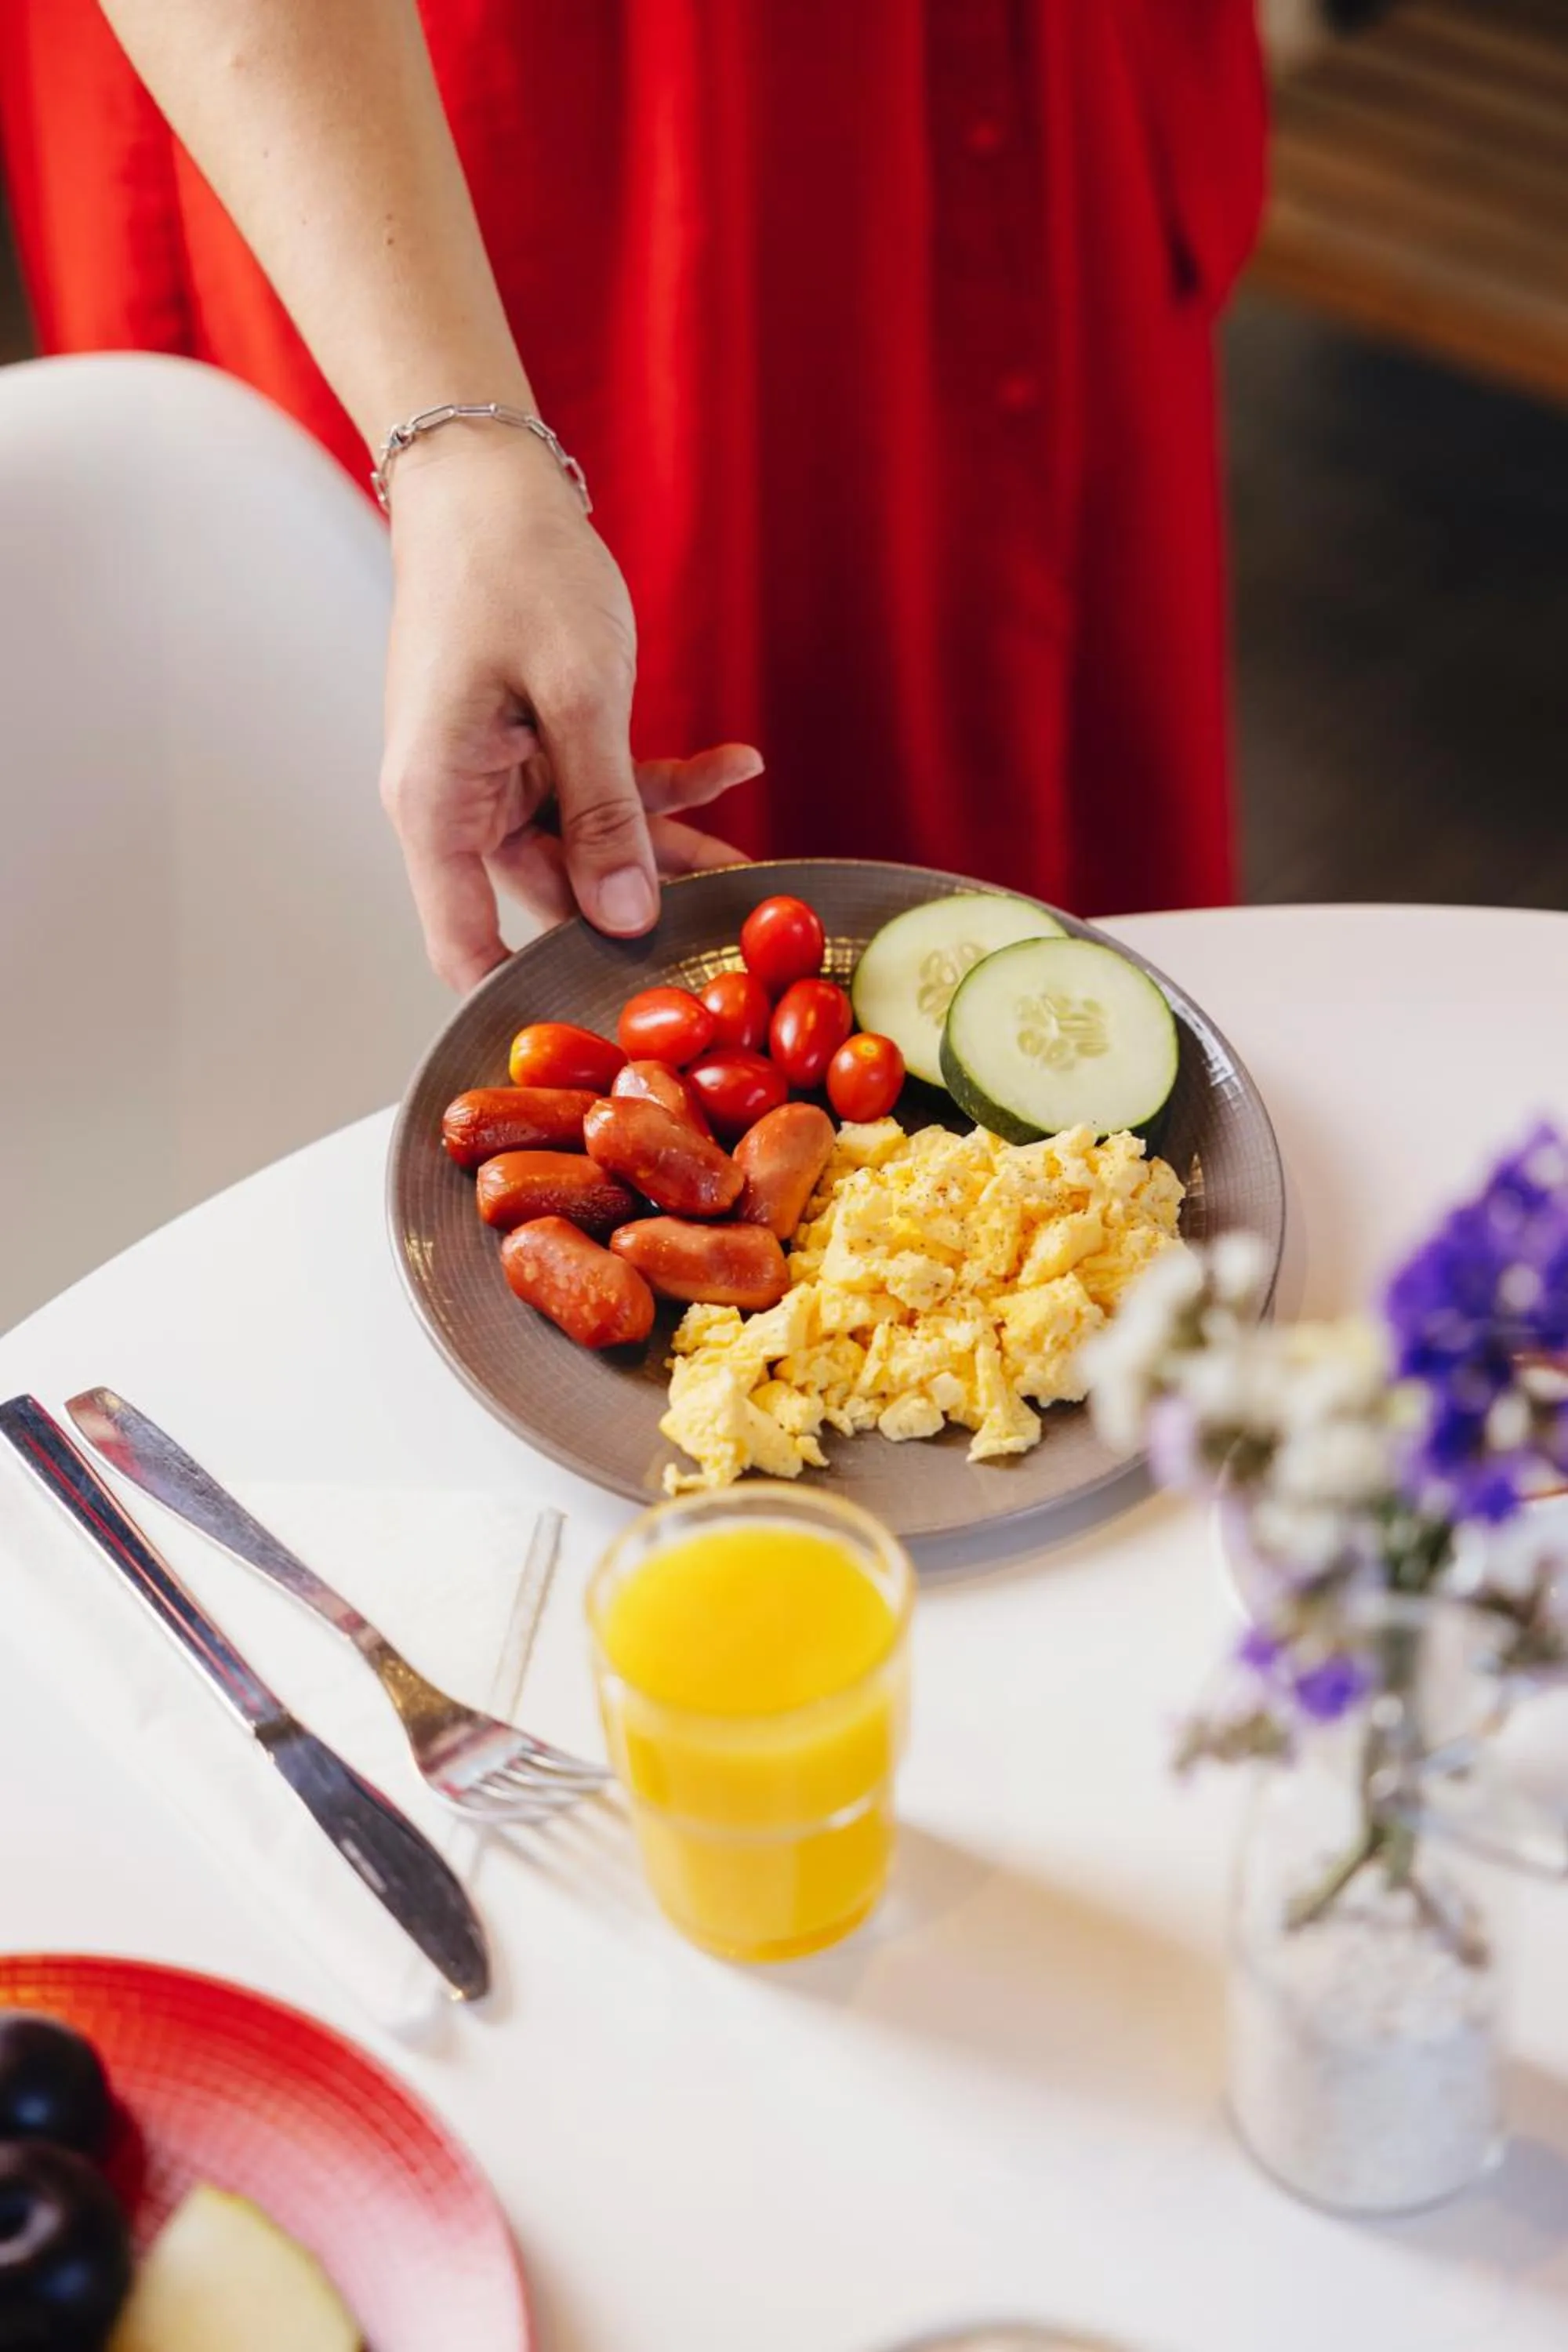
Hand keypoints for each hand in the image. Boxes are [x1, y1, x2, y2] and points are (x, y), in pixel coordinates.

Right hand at [380, 430, 757, 990]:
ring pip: (589, 848)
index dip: (530, 1001)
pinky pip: (599, 790)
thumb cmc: (512, 570)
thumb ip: (605, 812)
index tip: (613, 1032)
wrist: (488, 478)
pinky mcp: (532, 748)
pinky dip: (661, 783)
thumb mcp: (576, 696)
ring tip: (755, 865)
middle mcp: (457, 807)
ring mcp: (496, 778)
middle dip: (639, 918)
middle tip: (729, 945)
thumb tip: (625, 917)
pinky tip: (735, 766)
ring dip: (668, 848)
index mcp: (436, 809)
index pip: (465, 951)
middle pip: (548, 902)